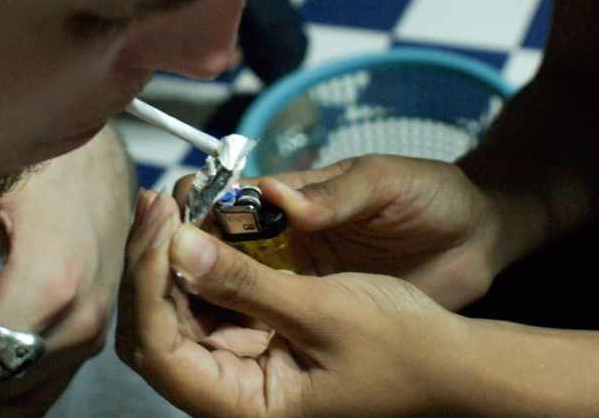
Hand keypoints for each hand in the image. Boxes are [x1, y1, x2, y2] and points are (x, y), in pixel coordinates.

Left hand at [117, 190, 474, 417]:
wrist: (452, 362)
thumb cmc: (402, 347)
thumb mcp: (322, 309)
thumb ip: (244, 282)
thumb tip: (176, 246)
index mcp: (244, 409)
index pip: (159, 349)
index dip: (146, 281)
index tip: (159, 221)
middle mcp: (231, 396)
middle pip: (155, 329)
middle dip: (150, 262)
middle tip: (158, 202)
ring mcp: (240, 368)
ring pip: (176, 311)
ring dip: (171, 257)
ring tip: (174, 202)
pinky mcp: (255, 342)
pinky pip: (209, 301)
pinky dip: (202, 261)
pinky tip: (202, 222)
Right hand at [176, 154, 499, 310]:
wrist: (477, 240)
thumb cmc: (433, 197)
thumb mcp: (387, 183)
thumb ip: (337, 193)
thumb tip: (279, 197)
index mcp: (289, 196)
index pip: (220, 197)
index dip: (191, 210)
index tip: (172, 229)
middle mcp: (280, 238)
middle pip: (210, 249)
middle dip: (184, 263)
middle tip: (170, 285)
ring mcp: (294, 279)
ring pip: (227, 291)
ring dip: (204, 302)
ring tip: (185, 322)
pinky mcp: (314, 313)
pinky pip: (263, 324)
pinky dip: (239, 333)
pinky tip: (225, 349)